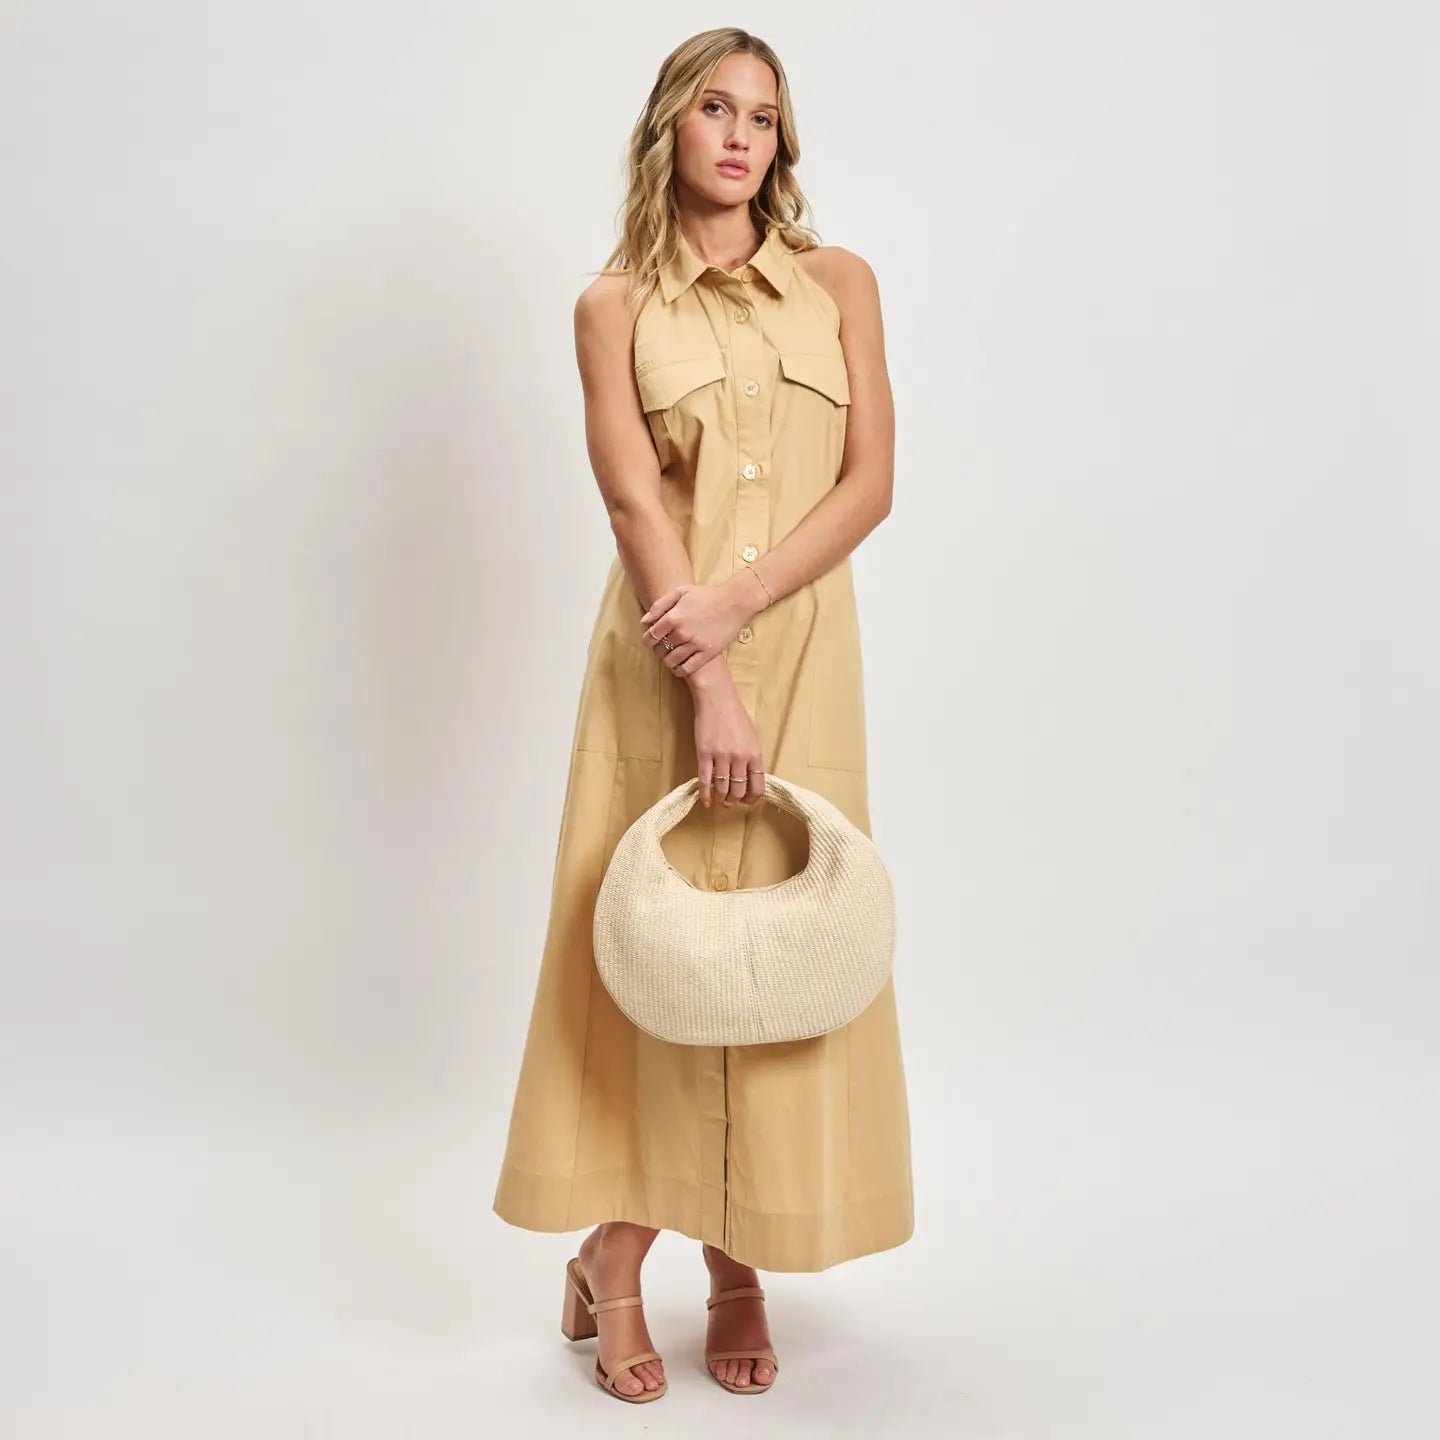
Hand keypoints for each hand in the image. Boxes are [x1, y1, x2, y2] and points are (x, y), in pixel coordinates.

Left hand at [640, 574, 761, 679]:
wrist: (733, 602)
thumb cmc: (706, 595)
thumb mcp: (680, 592)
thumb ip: (660, 605)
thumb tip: (645, 621)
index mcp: (673, 617)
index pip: (650, 636)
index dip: (648, 639)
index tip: (652, 640)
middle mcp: (682, 633)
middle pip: (659, 650)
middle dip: (658, 650)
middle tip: (662, 647)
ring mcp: (695, 645)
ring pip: (671, 661)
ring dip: (667, 660)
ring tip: (671, 655)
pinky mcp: (707, 653)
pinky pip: (687, 669)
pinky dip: (679, 670)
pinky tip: (679, 666)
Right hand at [691, 681, 766, 808]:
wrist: (717, 699)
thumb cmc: (735, 716)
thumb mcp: (752, 737)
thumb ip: (752, 758)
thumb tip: (749, 779)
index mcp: (755, 754)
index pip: (758, 787)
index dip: (752, 799)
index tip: (747, 801)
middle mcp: (740, 758)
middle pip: (739, 791)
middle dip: (734, 801)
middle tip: (730, 802)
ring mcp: (721, 757)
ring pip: (722, 788)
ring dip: (721, 799)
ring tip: (719, 800)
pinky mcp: (704, 754)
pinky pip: (705, 781)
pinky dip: (705, 794)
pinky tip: (706, 801)